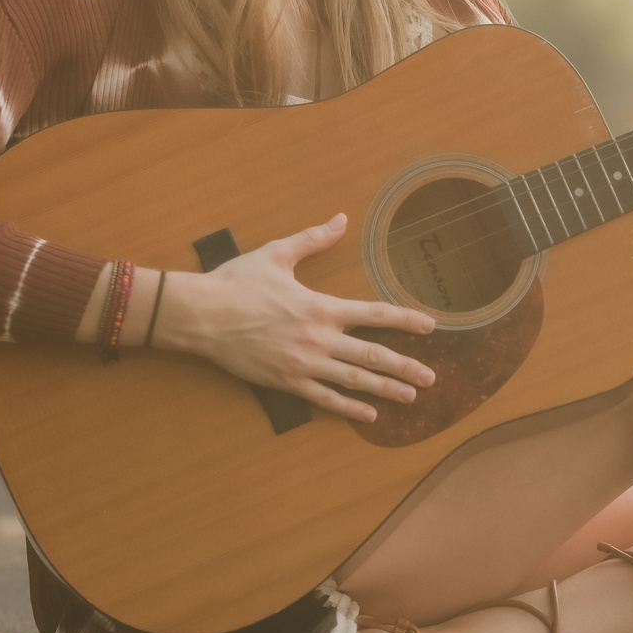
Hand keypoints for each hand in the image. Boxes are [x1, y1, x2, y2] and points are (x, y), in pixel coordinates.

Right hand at [149, 213, 436, 423]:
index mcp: (320, 306)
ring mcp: (303, 364)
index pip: (373, 314)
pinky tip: (368, 414)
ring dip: (386, 389)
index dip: (405, 320)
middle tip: (432, 377)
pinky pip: (324, 399)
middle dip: (405, 367)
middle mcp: (318, 339)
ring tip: (412, 397)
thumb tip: (340, 218)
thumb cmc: (236, 282)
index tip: (430, 327)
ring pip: (354, 380)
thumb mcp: (277, 254)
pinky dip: (348, 407)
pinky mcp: (286, 382)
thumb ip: (314, 239)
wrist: (201, 315)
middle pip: (372, 355)